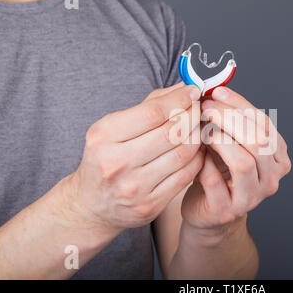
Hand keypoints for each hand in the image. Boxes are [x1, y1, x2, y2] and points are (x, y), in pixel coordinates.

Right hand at [64, 83, 204, 229]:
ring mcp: (134, 187)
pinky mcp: (150, 205)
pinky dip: (197, 159)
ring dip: (197, 136)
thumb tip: (183, 87)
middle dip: (192, 116)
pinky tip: (197, 150)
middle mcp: (116, 162)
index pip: (152, 112)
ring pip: (183, 154)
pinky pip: (185, 176)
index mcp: (103, 136)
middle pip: (171, 132)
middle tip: (200, 109)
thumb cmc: (106, 158)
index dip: (179, 99)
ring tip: (199, 127)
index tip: (193, 91)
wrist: (92, 204)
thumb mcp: (114, 127)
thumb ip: (149, 105)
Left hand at [181, 87, 290, 232]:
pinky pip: (216, 181)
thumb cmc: (219, 171)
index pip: (264, 124)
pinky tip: (197, 154)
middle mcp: (271, 178)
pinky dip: (203, 163)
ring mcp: (252, 197)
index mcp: (278, 157)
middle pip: (258, 141)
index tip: (217, 92)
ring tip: (202, 131)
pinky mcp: (227, 210)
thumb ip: (231, 120)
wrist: (207, 208)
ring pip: (244, 162)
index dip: (239, 104)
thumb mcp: (232, 143)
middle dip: (229, 118)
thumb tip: (214, 88)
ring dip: (219, 140)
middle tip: (205, 108)